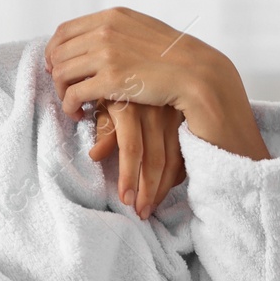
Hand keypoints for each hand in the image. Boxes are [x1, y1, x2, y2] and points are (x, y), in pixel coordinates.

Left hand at [45, 8, 268, 160]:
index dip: (54, 51)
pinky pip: (73, 95)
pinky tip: (78, 114)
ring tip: (72, 104)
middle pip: (60, 53)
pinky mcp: (110, 80)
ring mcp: (107, 55)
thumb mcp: (142, 29)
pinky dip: (69, 106)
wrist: (197, 73)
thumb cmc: (173, 56)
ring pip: (62, 74)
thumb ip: (117, 29)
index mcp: (112, 17)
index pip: (64, 31)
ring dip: (62, 92)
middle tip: (63, 89)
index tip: (55, 66)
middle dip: (56, 74)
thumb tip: (94, 35)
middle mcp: (106, 31)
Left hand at [89, 100, 185, 218]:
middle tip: (141, 213)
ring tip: (151, 206)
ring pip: (173, 159)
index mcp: (131, 109)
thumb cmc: (116, 89)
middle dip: (149, 190)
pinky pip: (184, 153)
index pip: (131, 149)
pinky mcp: (184, 122)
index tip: (126, 200)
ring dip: (163, 187)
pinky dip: (178, 172)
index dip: (129, 176)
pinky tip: (168, 187)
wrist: (143, 67)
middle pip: (156, 159)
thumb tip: (95, 155)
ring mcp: (173, 117)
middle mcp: (155, 113)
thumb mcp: (105, 104)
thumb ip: (104, 130)